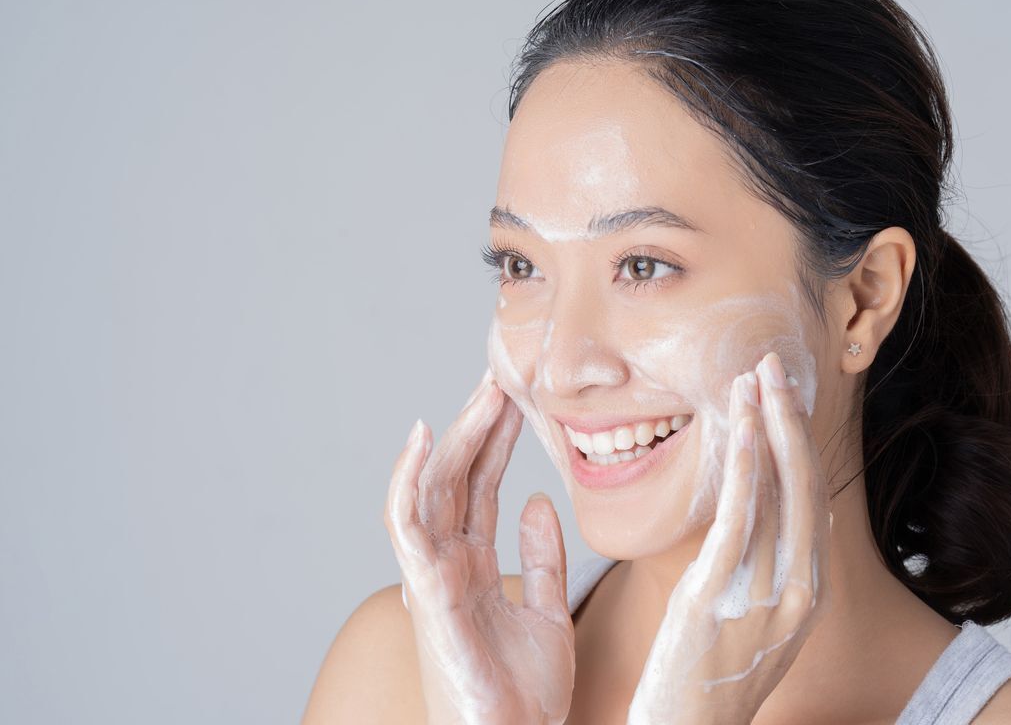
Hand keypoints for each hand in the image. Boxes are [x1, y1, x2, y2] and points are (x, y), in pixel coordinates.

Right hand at [384, 370, 574, 724]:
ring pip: (436, 489)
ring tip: (483, 391)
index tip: (516, 396)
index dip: (496, 440)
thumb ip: (543, 557)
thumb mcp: (548, 612)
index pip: (482, 487)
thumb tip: (536, 500)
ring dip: (457, 436)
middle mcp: (447, 565)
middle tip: (502, 374)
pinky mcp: (427, 592)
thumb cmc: (525, 696)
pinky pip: (407, 525)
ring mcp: (433, 576)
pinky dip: (408, 478)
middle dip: (478, 424)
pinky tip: (423, 436)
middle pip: (458, 478)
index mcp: (474, 567)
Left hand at [627, 352, 831, 724]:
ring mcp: (766, 593)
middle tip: (773, 364)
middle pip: (805, 485)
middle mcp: (799, 590)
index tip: (784, 398)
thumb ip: (771, 570)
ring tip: (754, 375)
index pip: (813, 501)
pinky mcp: (720, 593)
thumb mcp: (757, 622)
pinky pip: (739, 516)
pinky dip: (743, 464)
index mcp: (807, 593)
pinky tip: (738, 425)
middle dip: (790, 419)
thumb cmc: (710, 679)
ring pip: (777, 491)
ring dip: (766, 425)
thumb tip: (781, 521)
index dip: (800, 443)